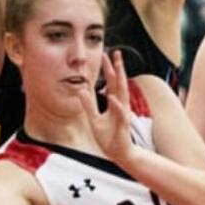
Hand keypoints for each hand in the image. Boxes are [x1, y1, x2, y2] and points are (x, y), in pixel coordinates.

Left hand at [78, 50, 134, 164]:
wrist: (119, 153)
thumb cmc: (109, 137)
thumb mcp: (94, 119)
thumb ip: (88, 105)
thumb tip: (81, 91)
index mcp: (114, 103)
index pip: (112, 82)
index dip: (109, 69)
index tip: (105, 55)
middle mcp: (120, 105)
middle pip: (119, 82)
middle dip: (117, 67)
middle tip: (115, 52)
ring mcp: (123, 113)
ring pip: (122, 93)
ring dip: (120, 79)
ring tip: (117, 66)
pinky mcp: (122, 124)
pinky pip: (120, 113)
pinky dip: (116, 105)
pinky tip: (112, 97)